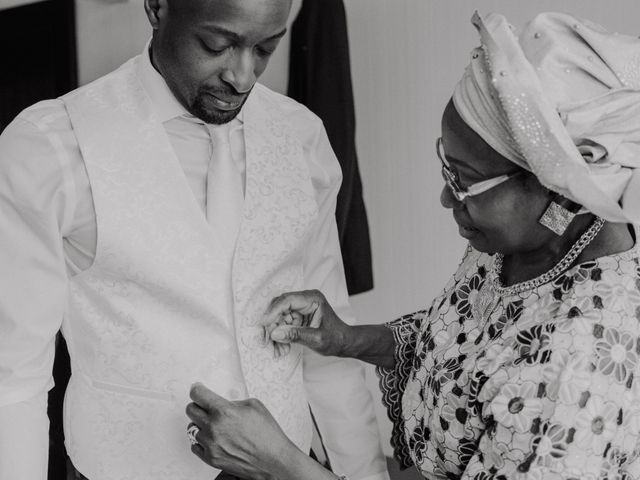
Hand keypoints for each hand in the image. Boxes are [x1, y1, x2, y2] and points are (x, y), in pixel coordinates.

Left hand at [186, 383, 301, 479]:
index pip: (198, 394)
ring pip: (192, 428)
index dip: (197, 390)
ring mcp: (210, 444)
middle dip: (198, 406)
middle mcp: (214, 428)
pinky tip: (213, 438)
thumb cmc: (267, 434)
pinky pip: (195, 445)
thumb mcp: (254, 406)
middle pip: (190, 410)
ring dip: (201, 425)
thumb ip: (233, 402)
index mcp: (224, 412)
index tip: (198, 389)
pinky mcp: (211, 458)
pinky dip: (202, 440)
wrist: (273, 460)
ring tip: (215, 426)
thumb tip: (222, 403)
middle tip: (206, 406)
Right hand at [262, 289, 350, 356]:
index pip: (288, 300)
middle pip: (280, 307)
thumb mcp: (316, 339)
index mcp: (312, 299)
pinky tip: (280, 348)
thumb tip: (275, 333)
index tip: (264, 324)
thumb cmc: (335, 338)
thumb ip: (296, 335)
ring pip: (279, 316)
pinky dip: (279, 335)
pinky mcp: (297, 316)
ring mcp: (300, 307)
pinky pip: (282, 323)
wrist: (343, 343)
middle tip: (265, 340)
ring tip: (275, 349)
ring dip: (274, 331)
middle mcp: (305, 299)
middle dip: (271, 323)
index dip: (273, 311)